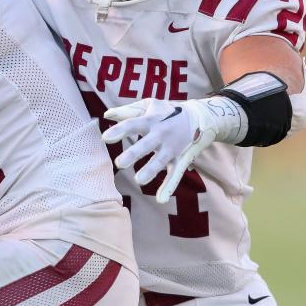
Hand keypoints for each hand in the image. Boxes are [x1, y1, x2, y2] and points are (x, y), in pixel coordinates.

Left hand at [103, 96, 241, 203]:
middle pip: (146, 144)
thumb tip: (106, 115)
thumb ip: (128, 111)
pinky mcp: (180, 159)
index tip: (105, 138)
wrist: (201, 117)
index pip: (133, 124)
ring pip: (161, 161)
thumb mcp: (150, 106)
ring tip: (139, 180)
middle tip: (119, 163)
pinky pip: (175, 174)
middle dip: (134, 153)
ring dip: (151, 170)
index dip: (120, 131)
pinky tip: (161, 199)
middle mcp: (161, 134)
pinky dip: (169, 186)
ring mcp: (172, 148)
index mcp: (151, 120)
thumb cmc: (167, 112)